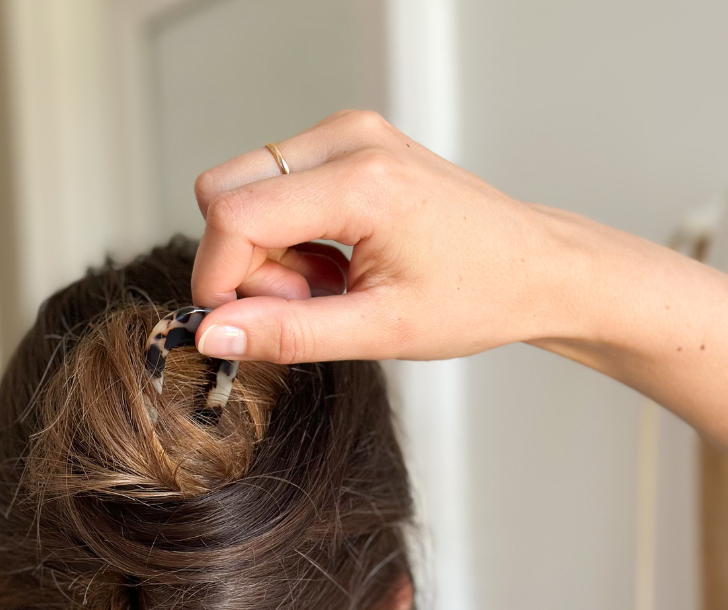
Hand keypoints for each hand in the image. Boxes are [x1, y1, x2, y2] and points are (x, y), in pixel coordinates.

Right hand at [190, 110, 727, 447]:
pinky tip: (335, 263)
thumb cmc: (477, 295)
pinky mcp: (348, 143)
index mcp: (361, 181)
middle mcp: (348, 139)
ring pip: (243, 189)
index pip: (233, 216)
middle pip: (225, 193)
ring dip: (267, 252)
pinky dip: (288, 236)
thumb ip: (288, 333)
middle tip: (305, 302)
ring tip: (328, 285)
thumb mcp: (379, 331)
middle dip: (244, 263)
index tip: (240, 324)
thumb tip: (215, 335)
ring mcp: (348, 134)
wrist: (535, 268)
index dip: (218, 279)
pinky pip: (273, 185)